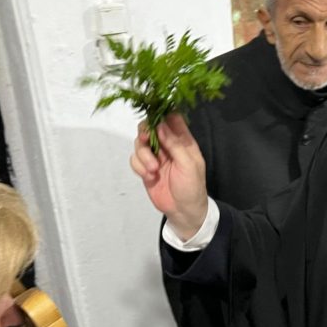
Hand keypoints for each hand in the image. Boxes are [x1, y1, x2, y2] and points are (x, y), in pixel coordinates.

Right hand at [129, 113, 208, 239]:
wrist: (183, 211)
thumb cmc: (192, 187)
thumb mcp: (188, 164)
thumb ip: (175, 143)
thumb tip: (161, 124)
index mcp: (183, 141)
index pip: (172, 118)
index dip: (162, 115)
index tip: (154, 119)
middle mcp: (167, 145)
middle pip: (150, 127)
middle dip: (145, 133)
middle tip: (145, 140)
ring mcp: (155, 156)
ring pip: (139, 143)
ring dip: (143, 155)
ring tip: (153, 169)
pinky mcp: (145, 168)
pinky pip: (135, 159)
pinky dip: (139, 167)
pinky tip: (149, 176)